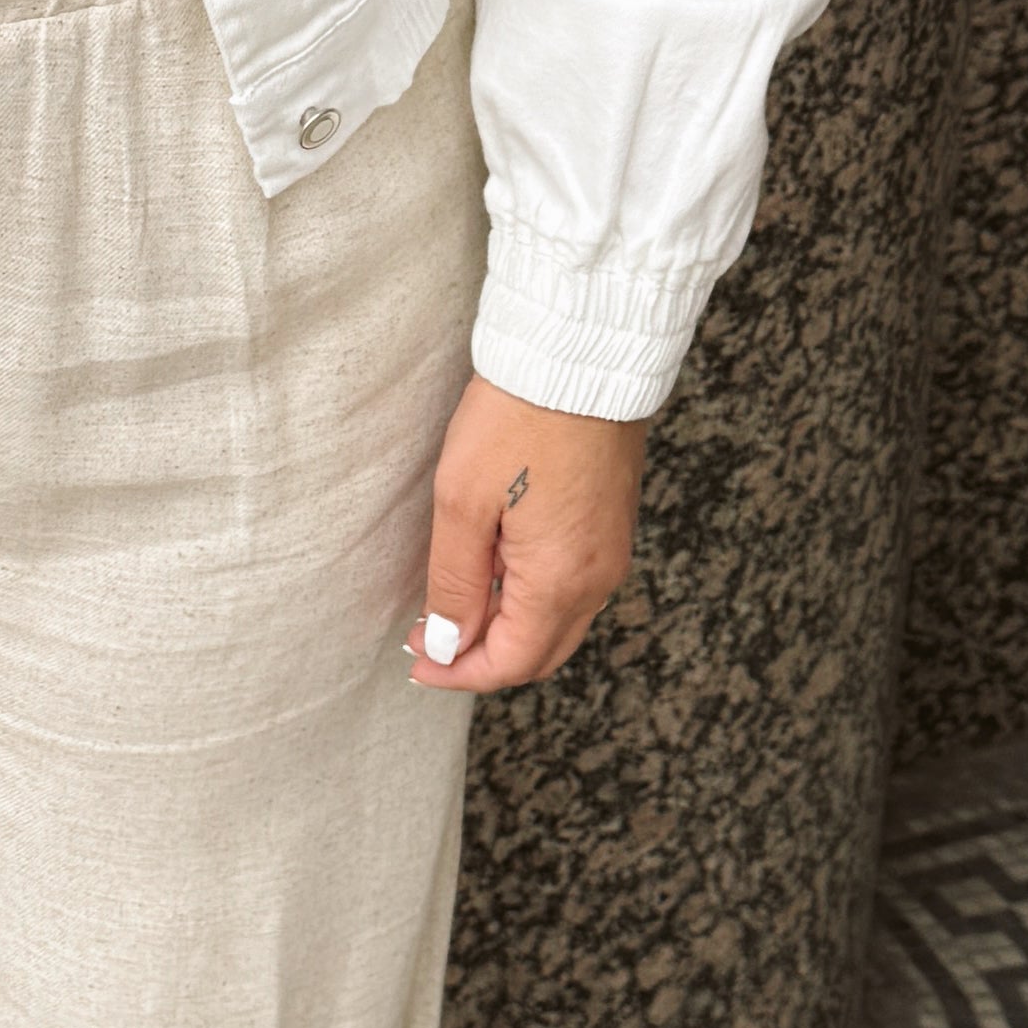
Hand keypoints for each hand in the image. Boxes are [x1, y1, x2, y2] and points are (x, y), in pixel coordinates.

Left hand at [408, 377, 646, 696]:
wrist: (581, 354)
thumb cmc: (517, 419)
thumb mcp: (462, 502)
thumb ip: (456, 583)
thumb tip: (448, 644)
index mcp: (562, 581)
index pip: (511, 663)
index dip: (459, 672)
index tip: (416, 661)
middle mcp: (598, 578)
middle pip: (540, 653)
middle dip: (482, 658)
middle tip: (428, 641)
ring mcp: (611, 552)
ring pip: (558, 622)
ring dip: (506, 628)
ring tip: (454, 602)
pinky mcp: (612, 525)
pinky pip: (573, 587)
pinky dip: (531, 598)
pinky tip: (494, 568)